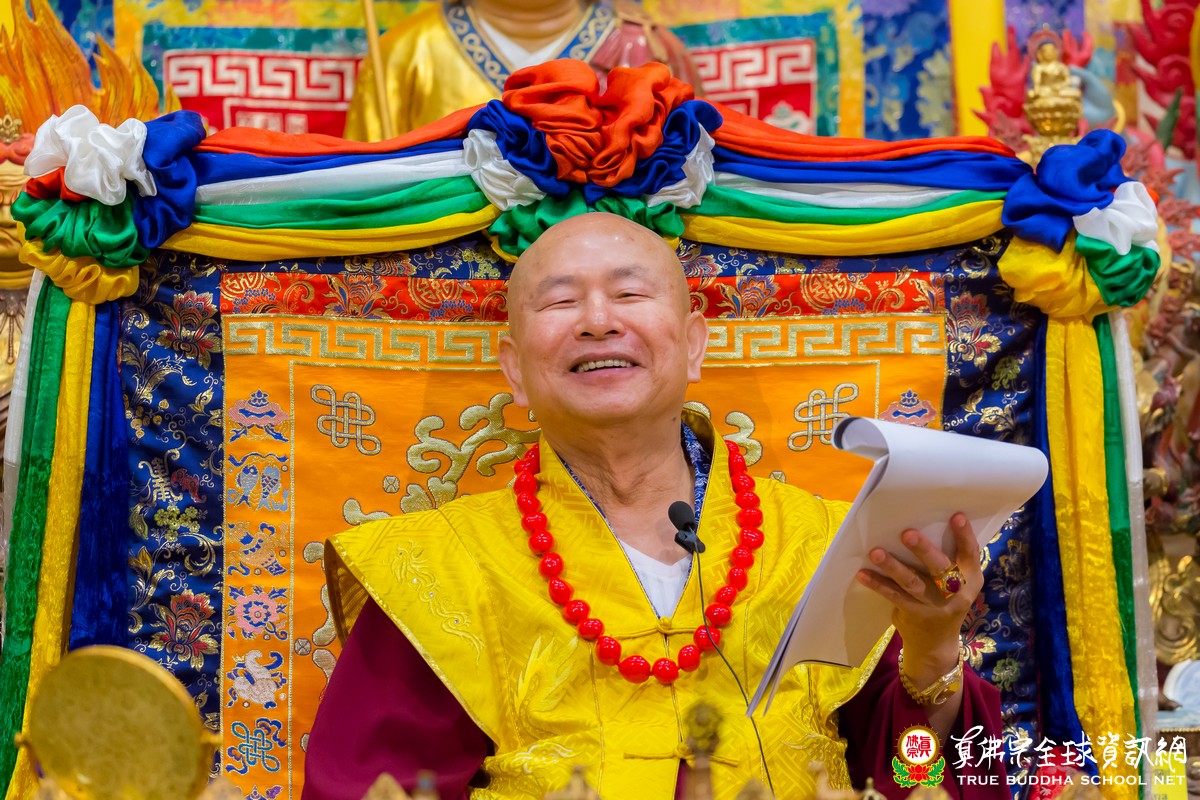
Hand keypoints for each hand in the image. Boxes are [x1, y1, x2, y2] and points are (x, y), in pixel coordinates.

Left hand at [854, 513, 981, 685]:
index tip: (956, 516)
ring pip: (912, 582)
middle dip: (923, 550)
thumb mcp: (958, 583)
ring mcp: (933, 605)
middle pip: (939, 568)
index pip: (971, 554)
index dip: (965, 535)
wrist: (937, 644)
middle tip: (906, 533)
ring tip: (876, 552)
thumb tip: (919, 525)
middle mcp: (955, 592)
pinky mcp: (913, 614)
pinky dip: (878, 583)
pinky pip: (893, 595)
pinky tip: (863, 573)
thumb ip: (948, 560)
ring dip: (893, 566)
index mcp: (971, 579)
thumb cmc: (945, 600)